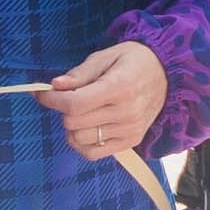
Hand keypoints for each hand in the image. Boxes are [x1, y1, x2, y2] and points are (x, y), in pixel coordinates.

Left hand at [45, 40, 166, 159]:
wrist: (167, 75)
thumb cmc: (133, 61)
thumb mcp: (106, 56)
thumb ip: (80, 73)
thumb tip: (55, 86)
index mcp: (119, 87)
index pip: (75, 104)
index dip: (52, 100)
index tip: (42, 92)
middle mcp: (126, 113)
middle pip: (74, 122)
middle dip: (62, 109)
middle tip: (67, 97)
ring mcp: (129, 130)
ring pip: (80, 139)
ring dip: (71, 126)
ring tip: (80, 112)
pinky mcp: (130, 142)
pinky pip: (93, 153)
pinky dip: (82, 143)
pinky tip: (86, 127)